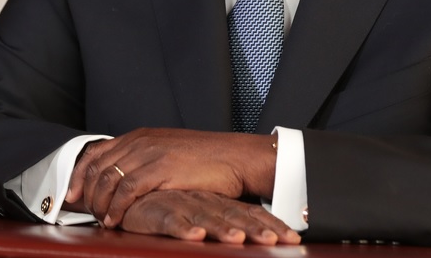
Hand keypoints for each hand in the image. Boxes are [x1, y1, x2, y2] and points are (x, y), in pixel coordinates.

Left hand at [66, 128, 275, 227]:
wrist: (235, 157)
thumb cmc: (206, 160)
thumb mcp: (169, 153)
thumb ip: (146, 161)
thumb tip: (126, 179)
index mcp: (141, 136)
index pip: (97, 152)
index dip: (80, 174)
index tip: (73, 193)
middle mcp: (141, 141)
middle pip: (98, 167)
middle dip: (86, 193)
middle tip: (85, 212)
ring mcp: (151, 153)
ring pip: (108, 179)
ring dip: (100, 203)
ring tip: (101, 220)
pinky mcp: (162, 169)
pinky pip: (127, 190)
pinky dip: (116, 207)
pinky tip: (115, 220)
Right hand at [119, 190, 299, 244]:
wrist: (138, 190)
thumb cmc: (172, 204)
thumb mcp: (204, 212)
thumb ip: (225, 221)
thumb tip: (252, 235)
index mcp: (220, 203)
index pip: (252, 215)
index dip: (272, 226)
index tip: (292, 239)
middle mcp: (206, 203)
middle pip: (236, 218)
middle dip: (257, 230)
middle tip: (275, 242)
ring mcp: (184, 205)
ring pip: (207, 218)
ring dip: (223, 230)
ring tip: (238, 240)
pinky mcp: (159, 211)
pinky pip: (173, 221)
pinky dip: (184, 229)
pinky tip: (195, 235)